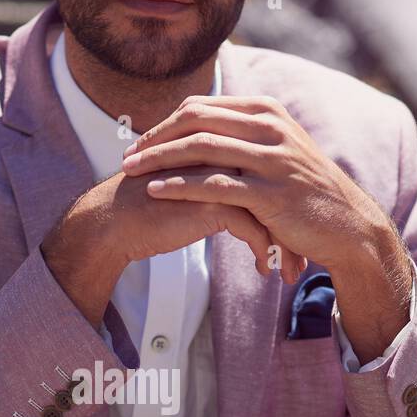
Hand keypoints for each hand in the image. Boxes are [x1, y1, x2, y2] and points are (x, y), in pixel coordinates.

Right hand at [51, 166, 285, 284]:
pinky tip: (264, 272)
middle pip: (276, 190)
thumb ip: (220, 181)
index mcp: (223, 145)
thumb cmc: (151, 207)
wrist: (114, 220)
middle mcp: (225, 153)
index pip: (269, 175)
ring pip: (271, 210)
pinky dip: (262, 252)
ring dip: (283, 244)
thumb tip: (251, 196)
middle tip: (302, 258)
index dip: (286, 207)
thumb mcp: (193, 188)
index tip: (298, 235)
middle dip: (293, 228)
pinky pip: (253, 229)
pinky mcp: (212, 200)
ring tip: (290, 271)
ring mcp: (220, 174)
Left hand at [121, 94, 393, 275]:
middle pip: (197, 121)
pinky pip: (216, 185)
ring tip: (131, 172)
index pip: (203, 107)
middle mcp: (270, 127)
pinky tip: (156, 192)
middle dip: (156, 137)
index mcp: (268, 111)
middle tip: (126, 156)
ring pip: (202, 150)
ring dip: (160, 160)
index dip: (165, 123)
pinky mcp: (271, 194)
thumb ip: (244, 136)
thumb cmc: (304, 192)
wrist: (347, 225)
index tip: (139, 140)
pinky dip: (181, 187)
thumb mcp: (277, 151)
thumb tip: (202, 128)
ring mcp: (272, 159)